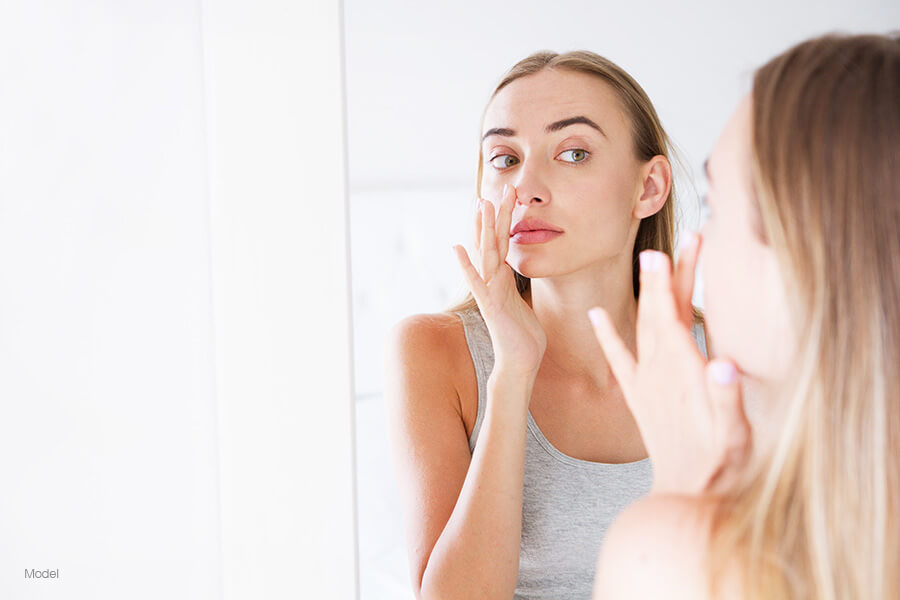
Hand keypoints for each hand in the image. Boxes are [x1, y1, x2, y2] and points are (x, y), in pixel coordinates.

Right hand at [453, 184, 546, 381]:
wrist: (520, 363)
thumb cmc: (524, 337)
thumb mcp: (522, 303)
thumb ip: (515, 286)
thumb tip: (513, 271)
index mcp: (503, 279)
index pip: (503, 243)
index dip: (504, 220)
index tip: (507, 196)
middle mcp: (493, 282)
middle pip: (494, 241)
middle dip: (497, 215)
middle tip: (499, 187)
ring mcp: (489, 292)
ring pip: (486, 254)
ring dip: (483, 229)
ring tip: (481, 205)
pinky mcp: (490, 306)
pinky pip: (477, 282)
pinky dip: (466, 266)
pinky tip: (457, 248)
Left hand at [588, 233, 750, 494]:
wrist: (688, 494)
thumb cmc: (719, 463)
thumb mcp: (733, 433)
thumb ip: (727, 399)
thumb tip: (723, 368)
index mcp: (681, 374)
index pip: (671, 318)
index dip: (666, 284)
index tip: (662, 252)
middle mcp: (659, 372)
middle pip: (658, 314)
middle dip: (663, 277)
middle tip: (672, 242)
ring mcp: (647, 382)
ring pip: (644, 327)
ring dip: (647, 294)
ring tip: (652, 261)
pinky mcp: (639, 396)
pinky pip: (619, 360)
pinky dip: (608, 336)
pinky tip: (597, 315)